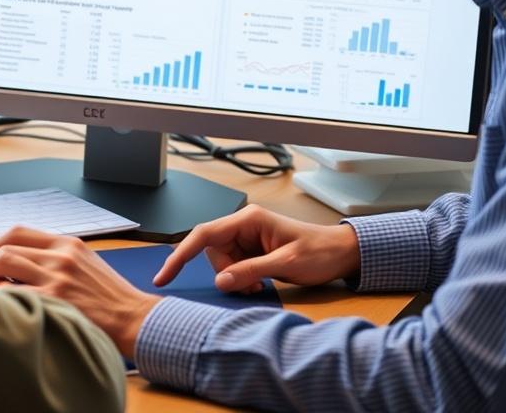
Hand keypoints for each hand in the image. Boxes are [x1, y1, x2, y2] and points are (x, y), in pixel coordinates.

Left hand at [0, 227, 160, 358]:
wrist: (135, 319)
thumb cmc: (110, 299)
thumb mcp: (85, 265)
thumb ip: (54, 259)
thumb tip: (15, 264)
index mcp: (67, 244)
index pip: (17, 232)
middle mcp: (61, 254)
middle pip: (6, 246)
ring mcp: (58, 275)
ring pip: (4, 263)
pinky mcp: (57, 298)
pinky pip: (14, 293)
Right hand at [153, 205, 360, 292]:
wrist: (342, 254)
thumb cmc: (320, 252)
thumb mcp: (287, 264)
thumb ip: (251, 271)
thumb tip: (220, 281)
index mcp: (248, 219)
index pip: (204, 235)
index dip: (180, 255)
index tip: (164, 276)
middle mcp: (243, 225)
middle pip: (212, 252)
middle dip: (224, 273)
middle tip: (250, 286)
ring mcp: (247, 238)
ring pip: (221, 263)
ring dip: (235, 279)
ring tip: (260, 284)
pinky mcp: (252, 250)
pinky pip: (233, 267)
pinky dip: (241, 280)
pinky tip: (260, 283)